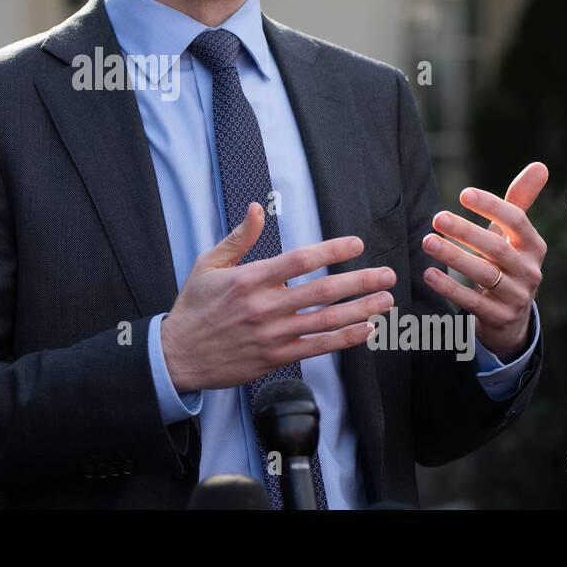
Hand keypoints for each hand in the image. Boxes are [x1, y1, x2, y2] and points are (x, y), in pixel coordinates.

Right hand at [161, 202, 396, 392]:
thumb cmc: (194, 306)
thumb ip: (238, 238)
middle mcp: (264, 306)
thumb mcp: (208, 264)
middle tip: (387, 274)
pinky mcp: (275, 358)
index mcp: (249, 279)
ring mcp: (272, 334)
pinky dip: (344, 339)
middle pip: (322, 291)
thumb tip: (257, 208)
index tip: (356, 243)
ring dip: (361, 310)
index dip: (331, 250)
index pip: (299, 260)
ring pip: (326, 321)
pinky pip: (317, 347)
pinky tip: (365, 329)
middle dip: (360, 281)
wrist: (179, 355)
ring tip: (386, 300)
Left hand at [419, 161, 548, 363]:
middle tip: (437, 217)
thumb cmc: (507, 263)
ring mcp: (516, 297)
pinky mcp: (498, 318)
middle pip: (497, 248)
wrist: (512, 319)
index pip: (517, 222)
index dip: (492, 206)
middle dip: (466, 232)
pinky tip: (428, 273)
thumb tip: (540, 165)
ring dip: (454, 257)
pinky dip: (449, 288)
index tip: (463, 194)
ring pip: (484, 275)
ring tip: (427, 241)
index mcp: (534, 246)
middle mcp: (530, 271)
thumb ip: (520, 201)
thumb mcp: (514, 236)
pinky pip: (472, 302)